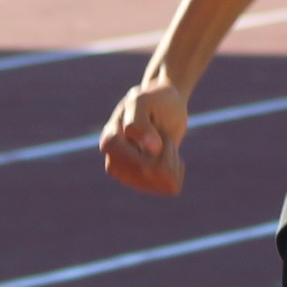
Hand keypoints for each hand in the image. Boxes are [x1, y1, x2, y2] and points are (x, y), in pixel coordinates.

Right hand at [101, 75, 189, 195]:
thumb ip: (139, 123)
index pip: (142, 165)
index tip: (158, 128)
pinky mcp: (145, 184)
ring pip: (164, 183)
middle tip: (162, 135)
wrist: (165, 105)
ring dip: (172, 159)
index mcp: (110, 144)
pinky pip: (171, 187)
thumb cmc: (153, 100)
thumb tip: (152, 149)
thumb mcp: (144, 101)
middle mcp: (115, 165)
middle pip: (153, 175)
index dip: (161, 148)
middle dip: (167, 153)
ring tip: (163, 143)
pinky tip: (168, 154)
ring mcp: (130, 178)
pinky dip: (176, 168)